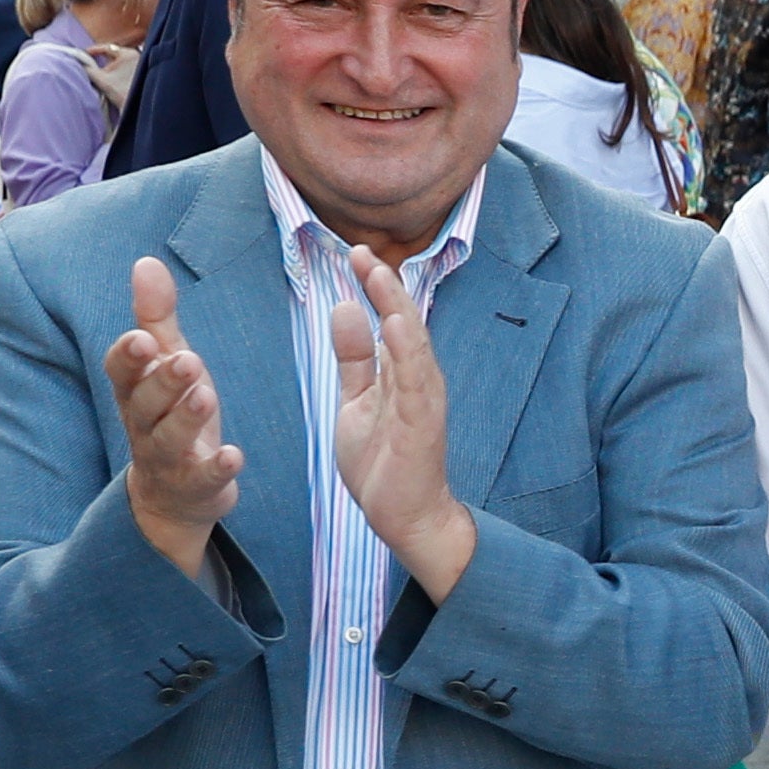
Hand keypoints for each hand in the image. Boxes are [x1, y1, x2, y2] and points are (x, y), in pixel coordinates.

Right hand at [105, 255, 242, 577]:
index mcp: (135, 391)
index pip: (122, 372)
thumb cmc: (170, 413)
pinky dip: (217, 468)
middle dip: (163, 381)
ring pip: (169, 439)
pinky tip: (234, 456)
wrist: (174, 493)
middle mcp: (145, 424)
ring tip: (205, 396)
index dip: (129, 357)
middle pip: (146, 403)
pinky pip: (203, 478)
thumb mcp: (166, 363)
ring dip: (186, 418)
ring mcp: (168, 458)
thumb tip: (145, 262)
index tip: (142, 338)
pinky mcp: (195, 486)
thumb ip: (156, 318)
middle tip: (186, 360)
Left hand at [324, 252, 476, 599]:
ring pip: (413, 347)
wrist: (403, 516)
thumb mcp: (357, 399)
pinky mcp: (420, 426)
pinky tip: (396, 327)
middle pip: (405, 323)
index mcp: (402, 372)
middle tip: (363, 251)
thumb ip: (354, 357)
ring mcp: (422, 402)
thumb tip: (346, 309)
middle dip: (385, 287)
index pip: (390, 318)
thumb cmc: (383, 460)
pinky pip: (415, 384)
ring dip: (399, 311)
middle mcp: (418, 380)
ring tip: (381, 277)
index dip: (375, 285)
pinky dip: (407, 353)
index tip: (354, 253)